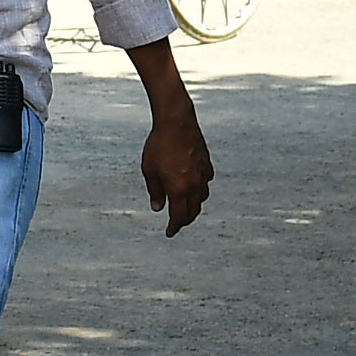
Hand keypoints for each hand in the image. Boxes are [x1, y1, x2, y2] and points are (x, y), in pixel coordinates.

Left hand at [141, 91, 212, 235]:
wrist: (176, 123)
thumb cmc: (159, 145)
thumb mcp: (149, 170)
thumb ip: (154, 191)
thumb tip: (157, 207)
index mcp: (178, 189)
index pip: (178, 216)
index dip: (174, 227)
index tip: (170, 232)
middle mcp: (194, 185)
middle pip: (193, 210)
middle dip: (185, 220)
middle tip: (177, 223)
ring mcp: (202, 174)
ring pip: (201, 197)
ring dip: (194, 205)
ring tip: (186, 207)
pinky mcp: (206, 163)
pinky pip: (206, 182)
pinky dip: (200, 188)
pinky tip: (195, 186)